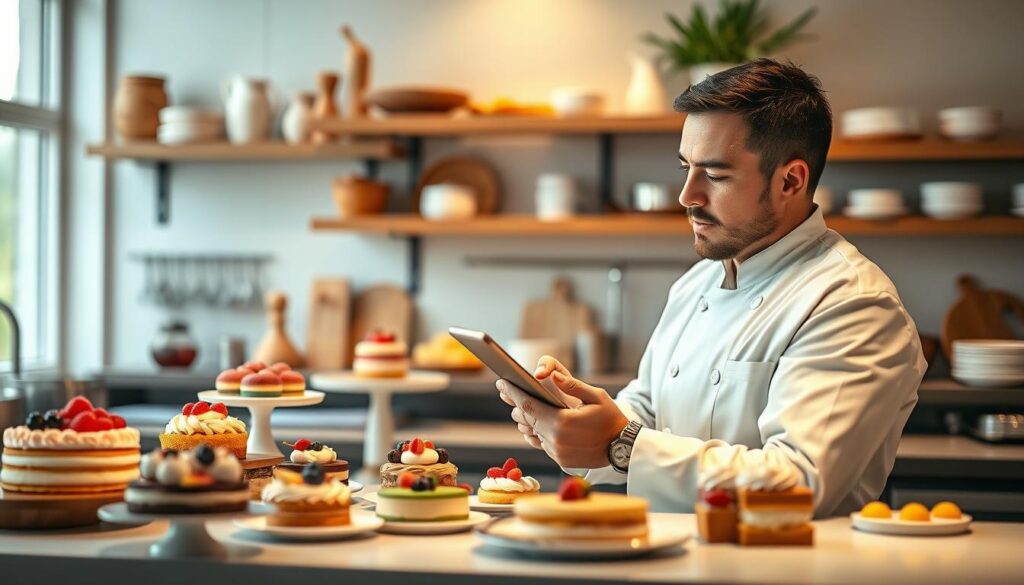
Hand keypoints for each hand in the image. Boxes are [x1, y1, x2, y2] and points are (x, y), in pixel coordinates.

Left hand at [496, 356, 628, 467]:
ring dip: (528, 419)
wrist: (622, 448)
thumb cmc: (611, 418)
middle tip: (508, 391)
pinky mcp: (559, 459)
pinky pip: (541, 443)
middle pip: (527, 419)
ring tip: (525, 406)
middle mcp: (555, 439)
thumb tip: (552, 375)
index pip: (529, 406)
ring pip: (532, 432)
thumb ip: (572, 385)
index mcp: (561, 422)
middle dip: (517, 404)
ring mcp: (556, 452)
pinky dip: (539, 432)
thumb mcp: (596, 396)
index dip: (513, 393)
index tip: (502, 384)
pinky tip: (539, 422)